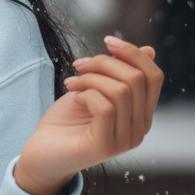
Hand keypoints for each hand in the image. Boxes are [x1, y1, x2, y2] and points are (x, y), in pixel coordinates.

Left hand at [15, 36, 163, 194]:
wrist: (41, 154)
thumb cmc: (65, 122)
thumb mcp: (92, 90)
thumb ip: (117, 74)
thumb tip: (149, 50)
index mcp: (140, 113)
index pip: (154, 76)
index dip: (133, 54)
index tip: (107, 41)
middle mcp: (140, 128)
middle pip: (137, 79)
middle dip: (104, 63)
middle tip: (77, 65)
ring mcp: (125, 140)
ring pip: (121, 90)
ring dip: (91, 78)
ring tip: (71, 82)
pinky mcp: (106, 146)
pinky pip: (105, 107)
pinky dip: (85, 93)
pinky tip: (72, 96)